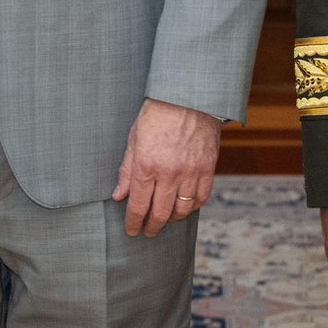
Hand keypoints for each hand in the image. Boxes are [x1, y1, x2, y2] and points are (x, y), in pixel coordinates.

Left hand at [110, 99, 220, 236]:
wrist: (189, 96)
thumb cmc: (157, 113)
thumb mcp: (134, 138)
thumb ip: (127, 170)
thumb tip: (119, 195)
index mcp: (147, 165)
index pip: (139, 206)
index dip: (134, 222)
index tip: (132, 231)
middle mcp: (169, 173)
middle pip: (161, 213)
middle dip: (152, 227)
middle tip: (148, 232)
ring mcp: (191, 172)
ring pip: (183, 210)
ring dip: (172, 219)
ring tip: (165, 219)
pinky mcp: (208, 168)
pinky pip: (201, 198)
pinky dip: (193, 206)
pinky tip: (185, 206)